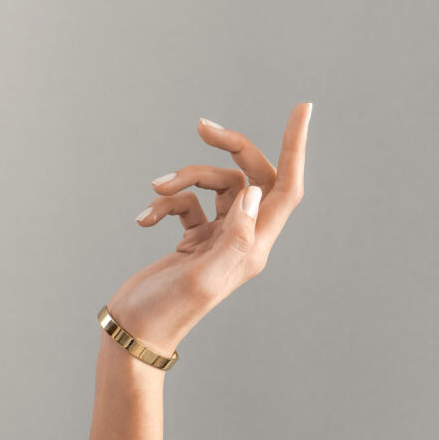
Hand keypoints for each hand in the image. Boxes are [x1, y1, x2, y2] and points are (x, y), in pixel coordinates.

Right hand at [106, 102, 311, 355]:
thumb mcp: (203, 276)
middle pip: (250, 177)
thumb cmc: (166, 312)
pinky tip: (145, 218)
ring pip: (213, 186)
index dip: (295, 147)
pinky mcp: (193, 240)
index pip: (286, 189)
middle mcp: (242, 241)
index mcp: (254, 249)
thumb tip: (254, 192)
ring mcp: (218, 240)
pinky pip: (186, 204)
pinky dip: (165, 203)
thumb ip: (233, 236)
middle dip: (228, 149)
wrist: (136, 332)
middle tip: (202, 126)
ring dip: (184, 180)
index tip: (302, 107)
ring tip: (155, 190)